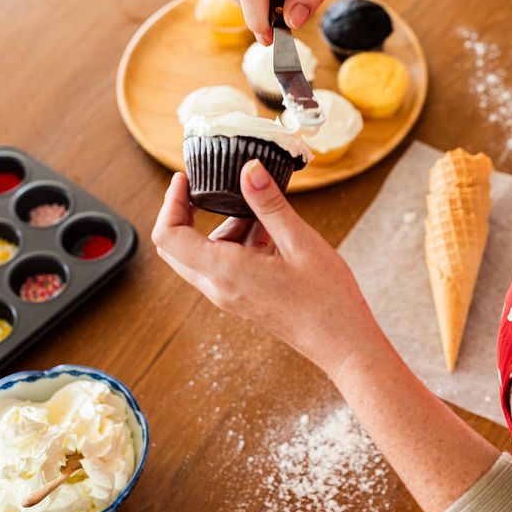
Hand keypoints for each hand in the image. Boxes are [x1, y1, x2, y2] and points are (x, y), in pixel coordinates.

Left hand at [151, 162, 381, 376]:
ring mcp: (229, 296)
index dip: (170, 203)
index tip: (184, 179)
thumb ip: (269, 204)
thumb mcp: (300, 241)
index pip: (169, 236)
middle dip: (186, 213)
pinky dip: (235, 243)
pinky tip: (270, 235)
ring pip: (201, 255)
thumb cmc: (326, 298)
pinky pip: (222, 266)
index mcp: (225, 271)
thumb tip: (248, 169)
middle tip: (209, 188)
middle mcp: (219, 287)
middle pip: (177, 247)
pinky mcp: (242, 299)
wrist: (341, 342)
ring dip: (220, 228)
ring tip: (260, 214)